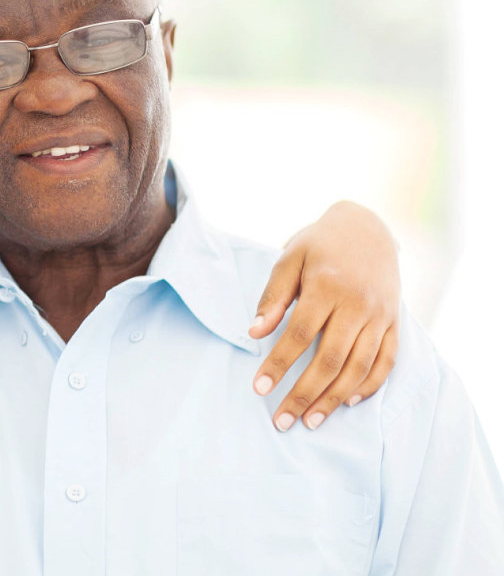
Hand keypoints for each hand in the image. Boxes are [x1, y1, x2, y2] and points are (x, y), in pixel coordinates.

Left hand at [249, 201, 400, 431]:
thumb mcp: (290, 258)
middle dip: (305, 393)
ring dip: (335, 397)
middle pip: (331, 359)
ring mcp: (381, 315)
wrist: (368, 227)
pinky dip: (370, 384)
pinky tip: (348, 402)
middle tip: (283, 421)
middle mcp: (359, 305)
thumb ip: (273, 297)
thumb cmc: (320, 244)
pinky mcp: (395, 322)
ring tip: (312, 420)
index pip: (299, 334)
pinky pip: (387, 360)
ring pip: (360, 366)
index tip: (259, 388)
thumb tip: (254, 333)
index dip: (278, 364)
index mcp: (328, 287)